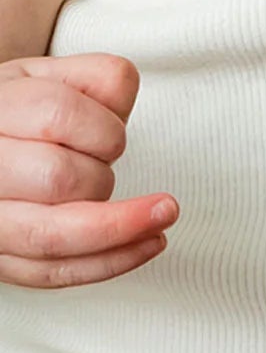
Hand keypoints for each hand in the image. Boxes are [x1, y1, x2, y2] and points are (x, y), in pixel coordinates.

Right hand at [0, 54, 175, 287]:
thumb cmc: (13, 115)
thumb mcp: (46, 78)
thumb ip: (94, 79)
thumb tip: (121, 93)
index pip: (57, 116)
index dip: (101, 127)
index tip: (113, 136)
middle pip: (57, 177)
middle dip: (101, 172)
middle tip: (107, 163)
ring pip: (52, 235)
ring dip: (121, 227)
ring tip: (163, 214)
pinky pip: (51, 274)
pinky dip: (109, 262)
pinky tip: (147, 243)